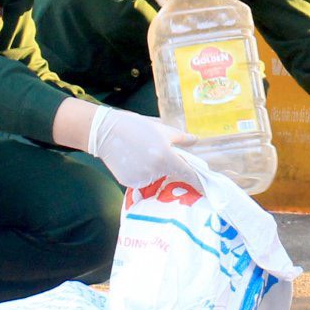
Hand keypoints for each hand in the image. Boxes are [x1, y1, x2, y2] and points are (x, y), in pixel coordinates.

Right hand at [87, 106, 203, 188]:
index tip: (205, 183)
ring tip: (142, 153)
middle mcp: (155, 171)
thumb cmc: (135, 126)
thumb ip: (181, 138)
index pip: (188, 173)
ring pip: (156, 178)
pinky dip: (141, 173)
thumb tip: (195, 140)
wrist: (104, 131)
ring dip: (155, 170)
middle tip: (157, 152)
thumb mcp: (161, 128)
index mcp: (166, 157)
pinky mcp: (128, 182)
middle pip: (170, 174)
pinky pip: (141, 181)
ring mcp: (141, 178)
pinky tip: (132, 160)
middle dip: (169, 166)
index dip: (197, 178)